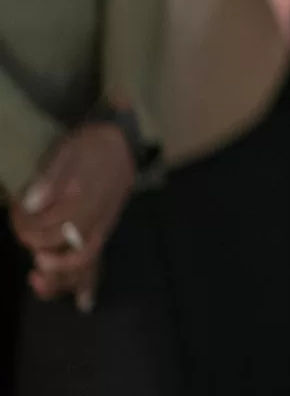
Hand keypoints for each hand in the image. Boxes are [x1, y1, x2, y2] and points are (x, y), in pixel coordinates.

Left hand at [9, 123, 136, 309]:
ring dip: (58, 279)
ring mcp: (99, 229)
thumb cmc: (89, 145)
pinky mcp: (103, 232)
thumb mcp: (65, 152)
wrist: (120, 141)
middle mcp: (92, 221)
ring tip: (36, 281)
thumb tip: (31, 203)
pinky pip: (99, 262)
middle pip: (58, 251)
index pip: (42, 227)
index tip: (15, 206)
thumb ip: (48, 178)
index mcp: (80, 202)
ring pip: (79, 266)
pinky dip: (89, 284)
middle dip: (35, 247)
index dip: (21, 222)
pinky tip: (83, 302)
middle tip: (23, 233)